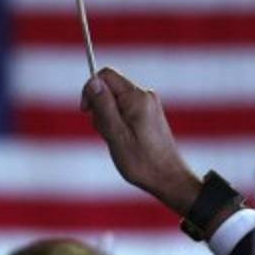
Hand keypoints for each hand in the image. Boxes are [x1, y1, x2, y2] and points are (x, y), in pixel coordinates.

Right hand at [81, 68, 201, 215]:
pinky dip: (118, 125)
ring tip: (117, 141)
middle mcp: (145, 96)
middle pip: (110, 89)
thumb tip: (93, 81)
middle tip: (107, 134)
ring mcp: (148, 105)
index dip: (90, 90)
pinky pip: (125, 111)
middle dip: (100, 109)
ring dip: (108, 120)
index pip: (106, 75)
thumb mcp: (116, 134)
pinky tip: (124, 142)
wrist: (168, 179)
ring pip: (115, 102)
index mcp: (137, 98)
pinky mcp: (149, 115)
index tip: (86, 112)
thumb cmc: (142, 161)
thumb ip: (103, 106)